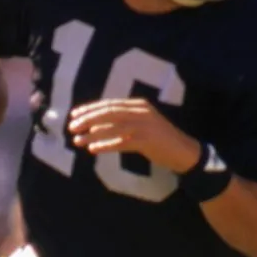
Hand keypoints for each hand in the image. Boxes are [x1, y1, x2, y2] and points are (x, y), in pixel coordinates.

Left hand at [67, 98, 200, 172]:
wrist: (184, 152)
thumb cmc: (160, 139)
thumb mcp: (142, 124)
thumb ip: (123, 121)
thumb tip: (95, 125)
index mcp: (138, 105)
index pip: (109, 104)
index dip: (90, 109)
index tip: (74, 114)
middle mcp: (141, 112)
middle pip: (108, 113)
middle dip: (87, 119)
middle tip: (71, 127)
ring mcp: (145, 125)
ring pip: (112, 127)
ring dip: (92, 134)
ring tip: (77, 141)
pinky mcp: (147, 140)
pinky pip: (121, 142)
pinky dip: (106, 145)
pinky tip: (93, 149)